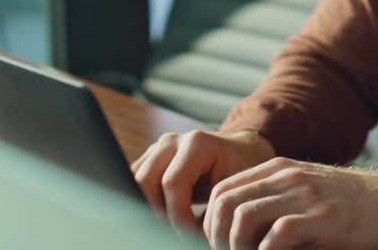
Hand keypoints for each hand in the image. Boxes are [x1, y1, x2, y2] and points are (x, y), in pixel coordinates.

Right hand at [131, 129, 275, 233]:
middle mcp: (172, 141)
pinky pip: (135, 182)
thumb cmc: (243, 171)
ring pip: (135, 182)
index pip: (172, 184)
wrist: (241, 152)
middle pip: (145, 181)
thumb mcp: (234, 188)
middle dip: (157, 213)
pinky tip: (164, 218)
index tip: (188, 236)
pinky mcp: (149, 159)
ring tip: (170, 227)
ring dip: (148, 208)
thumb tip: (195, 236)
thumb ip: (216, 206)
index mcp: (196, 143)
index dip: (176, 215)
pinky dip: (145, 203)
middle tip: (174, 234)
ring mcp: (158, 148)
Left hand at [202, 157, 377, 249]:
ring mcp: (305, 195)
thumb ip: (274, 196)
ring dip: (236, 246)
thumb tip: (235, 224)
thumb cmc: (350, 205)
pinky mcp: (323, 218)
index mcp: (279, 168)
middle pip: (225, 202)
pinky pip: (277, 236)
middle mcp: (288, 176)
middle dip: (216, 236)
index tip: (218, 244)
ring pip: (243, 217)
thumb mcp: (306, 188)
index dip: (210, 221)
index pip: (222, 189)